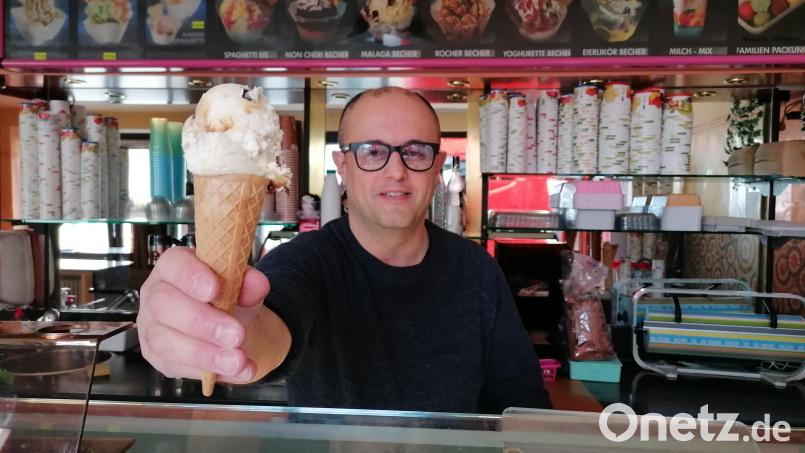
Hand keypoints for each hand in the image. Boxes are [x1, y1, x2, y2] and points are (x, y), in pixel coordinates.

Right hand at [137, 247, 269, 383]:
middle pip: (164, 305)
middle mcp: (156, 294)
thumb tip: (257, 284)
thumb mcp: (245, 287)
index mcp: (174, 267)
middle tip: (235, 335)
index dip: (191, 275)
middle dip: (203, 322)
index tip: (214, 289)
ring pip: (165, 341)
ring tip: (237, 360)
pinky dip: (209, 370)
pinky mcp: (157, 356)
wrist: (231, 327)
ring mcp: (152, 327)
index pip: (174, 264)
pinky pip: (175, 366)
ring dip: (205, 354)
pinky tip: (236, 370)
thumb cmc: (228, 298)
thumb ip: (250, 284)